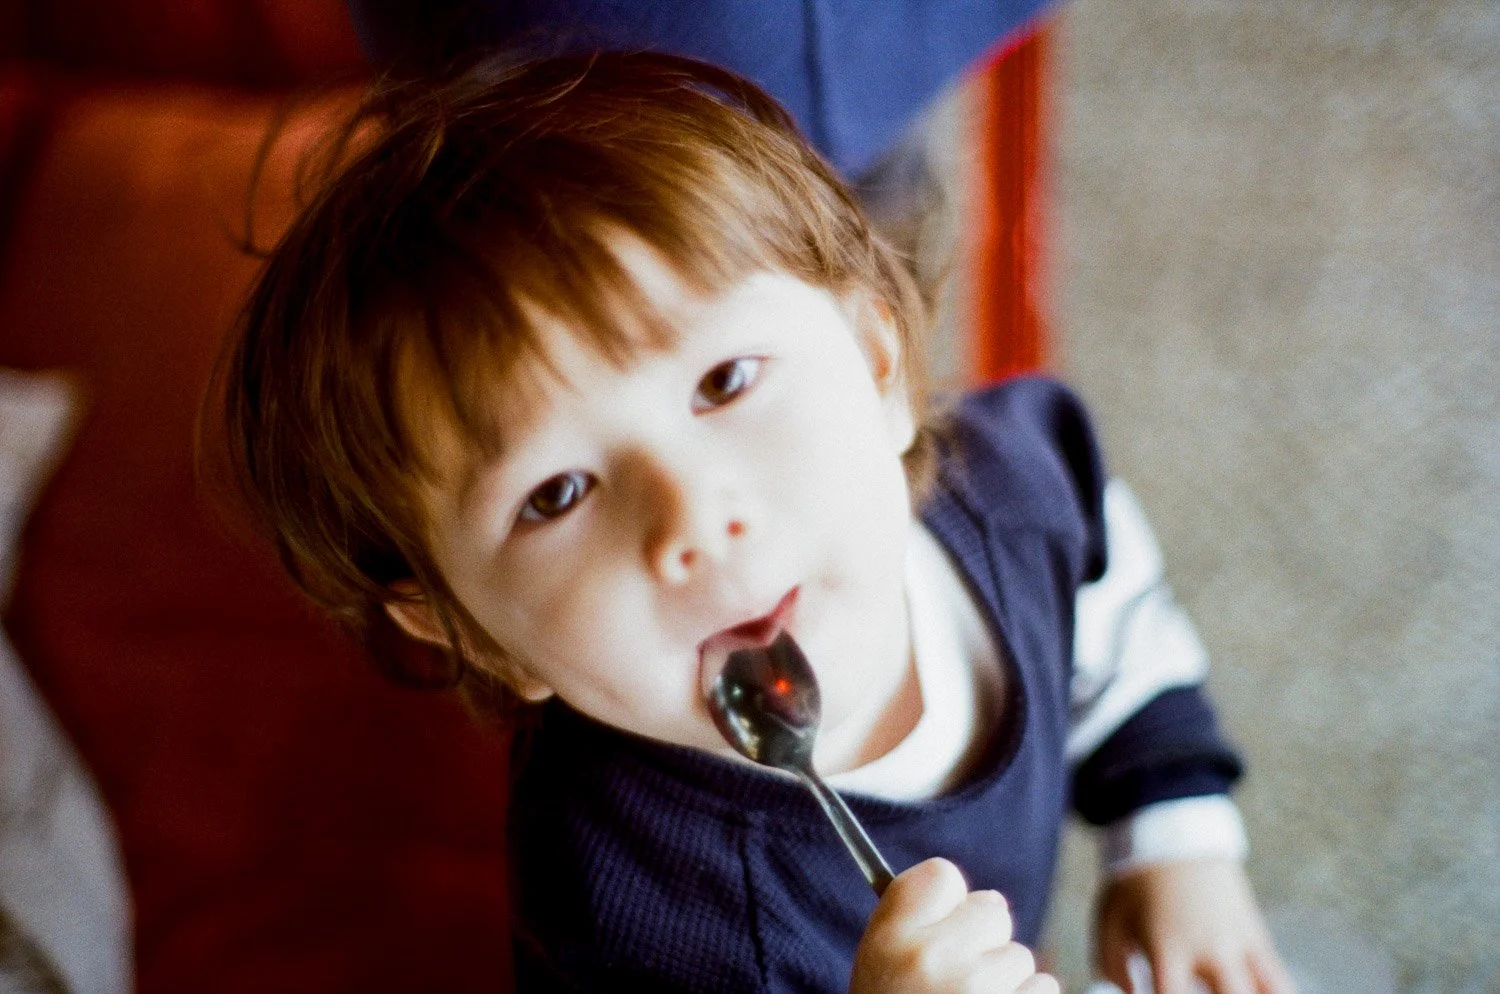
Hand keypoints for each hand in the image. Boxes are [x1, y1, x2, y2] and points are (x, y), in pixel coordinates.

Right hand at [850, 858, 1059, 993]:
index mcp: (891, 936)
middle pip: (992, 910)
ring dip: (1007, 984)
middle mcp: (931, 956)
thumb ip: (917, 924)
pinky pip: (1044, 989)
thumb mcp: (882, 966)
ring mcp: (976, 989)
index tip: (942, 928)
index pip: (941, 875)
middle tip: (957, 983)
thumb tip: (990, 902)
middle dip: (986, 944)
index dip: (948, 902)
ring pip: (1022, 957)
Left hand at [1096, 857, 1295, 993]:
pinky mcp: (1257, 938)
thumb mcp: (1109, 919)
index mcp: (1168, 946)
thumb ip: (1112, 968)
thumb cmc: (1135, 882)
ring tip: (1221, 991)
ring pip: (1263, 993)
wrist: (1173, 836)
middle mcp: (1210, 950)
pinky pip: (1278, 982)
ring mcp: (1239, 945)